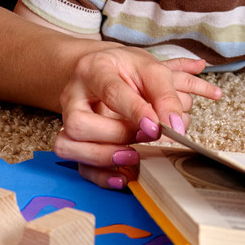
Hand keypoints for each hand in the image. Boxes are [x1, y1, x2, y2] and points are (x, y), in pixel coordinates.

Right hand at [52, 45, 220, 188]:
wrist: (111, 70)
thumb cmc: (130, 69)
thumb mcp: (153, 70)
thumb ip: (166, 95)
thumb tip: (176, 126)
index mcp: (94, 68)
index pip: (111, 91)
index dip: (135, 111)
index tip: (156, 127)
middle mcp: (74, 95)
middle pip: (79, 123)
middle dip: (116, 135)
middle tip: (146, 136)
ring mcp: (69, 119)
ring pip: (69, 145)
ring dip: (104, 156)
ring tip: (135, 155)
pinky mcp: (74, 141)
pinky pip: (79, 165)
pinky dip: (101, 176)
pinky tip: (123, 175)